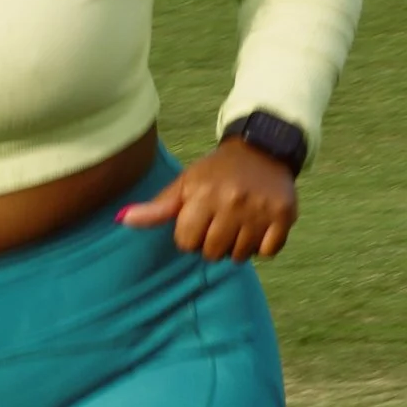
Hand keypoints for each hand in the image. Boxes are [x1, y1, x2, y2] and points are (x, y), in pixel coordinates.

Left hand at [119, 136, 299, 261]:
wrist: (262, 150)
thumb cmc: (216, 172)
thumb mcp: (185, 184)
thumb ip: (157, 207)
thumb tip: (122, 220)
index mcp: (204, 194)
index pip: (187, 243)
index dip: (190, 235)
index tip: (199, 220)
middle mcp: (233, 202)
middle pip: (212, 253)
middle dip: (212, 243)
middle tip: (220, 222)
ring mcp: (260, 209)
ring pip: (240, 256)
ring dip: (237, 246)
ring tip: (238, 223)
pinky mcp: (284, 215)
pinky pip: (267, 252)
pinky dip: (262, 245)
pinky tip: (258, 226)